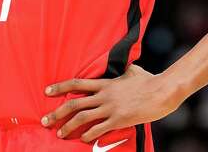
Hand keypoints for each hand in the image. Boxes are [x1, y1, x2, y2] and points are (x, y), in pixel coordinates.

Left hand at [41, 64, 183, 142]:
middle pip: (74, 104)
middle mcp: (105, 95)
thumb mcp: (134, 71)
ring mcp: (111, 108)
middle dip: (57, 113)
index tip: (46, 91)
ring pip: (82, 118)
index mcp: (106, 83)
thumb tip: (126, 67)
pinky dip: (87, 136)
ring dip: (68, 128)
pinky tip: (83, 140)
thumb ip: (125, 72)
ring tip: (60, 134)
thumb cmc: (151, 80)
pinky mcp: (119, 119)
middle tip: (45, 120)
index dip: (60, 87)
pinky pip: (98, 130)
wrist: (163, 90)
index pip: (77, 84)